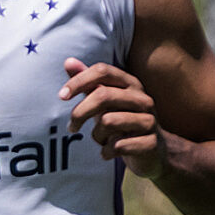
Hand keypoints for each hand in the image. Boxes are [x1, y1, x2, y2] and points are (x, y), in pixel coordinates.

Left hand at [61, 58, 166, 177]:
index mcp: (130, 84)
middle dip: (80, 113)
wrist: (152, 150)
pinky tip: (109, 153)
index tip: (62, 96)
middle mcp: (142, 98)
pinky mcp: (151, 142)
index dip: (79, 81)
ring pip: (108, 122)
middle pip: (102, 95)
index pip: (102, 70)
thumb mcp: (104, 100)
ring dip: (96, 136)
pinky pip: (118, 146)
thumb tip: (68, 61)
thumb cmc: (122, 120)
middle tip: (72, 127)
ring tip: (101, 140)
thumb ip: (88, 82)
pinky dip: (106, 152)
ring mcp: (149, 120)